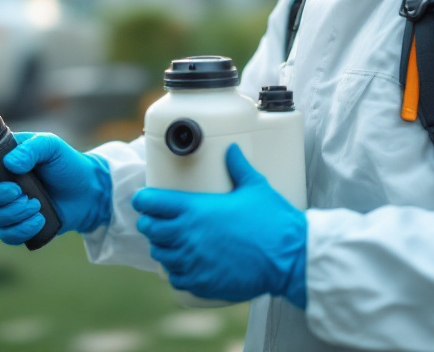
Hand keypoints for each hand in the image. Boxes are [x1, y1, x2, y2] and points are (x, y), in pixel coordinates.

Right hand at [0, 132, 111, 245]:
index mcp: (1, 159)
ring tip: (37, 205)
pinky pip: (6, 235)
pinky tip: (38, 220)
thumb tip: (11, 164)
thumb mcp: (52, 146)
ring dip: (14, 213)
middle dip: (0, 196)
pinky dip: (21, 230)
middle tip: (22, 192)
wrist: (88, 191)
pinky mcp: (18, 225)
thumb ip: (32, 148)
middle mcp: (0, 183)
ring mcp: (8, 206)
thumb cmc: (67, 164)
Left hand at [131, 143, 306, 307]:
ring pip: (160, 255)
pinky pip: (176, 279)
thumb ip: (238, 167)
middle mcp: (187, 235)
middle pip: (149, 229)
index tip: (145, 200)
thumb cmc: (272, 221)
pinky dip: (178, 272)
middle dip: (151, 224)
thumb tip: (232, 150)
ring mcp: (192, 261)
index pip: (151, 203)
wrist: (289, 257)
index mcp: (195, 209)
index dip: (144, 200)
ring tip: (174, 244)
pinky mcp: (201, 283)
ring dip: (163, 248)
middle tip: (159, 221)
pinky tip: (187, 266)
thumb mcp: (254, 187)